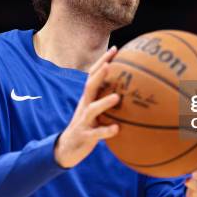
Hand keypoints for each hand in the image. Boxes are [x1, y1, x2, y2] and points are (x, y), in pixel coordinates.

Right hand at [54, 46, 120, 168]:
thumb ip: (107, 99)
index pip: (93, 75)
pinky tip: (117, 129)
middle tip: (110, 64)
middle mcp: (85, 106)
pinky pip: (96, 134)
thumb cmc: (87, 126)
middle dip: (99, 74)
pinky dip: (106, 131)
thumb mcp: (95, 111)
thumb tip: (130, 90)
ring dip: (104, 102)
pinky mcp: (85, 136)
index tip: (115, 49)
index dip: (102, 61)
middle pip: (89, 86)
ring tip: (117, 97)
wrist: (66, 148)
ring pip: (92, 109)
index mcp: (88, 98)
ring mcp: (84, 121)